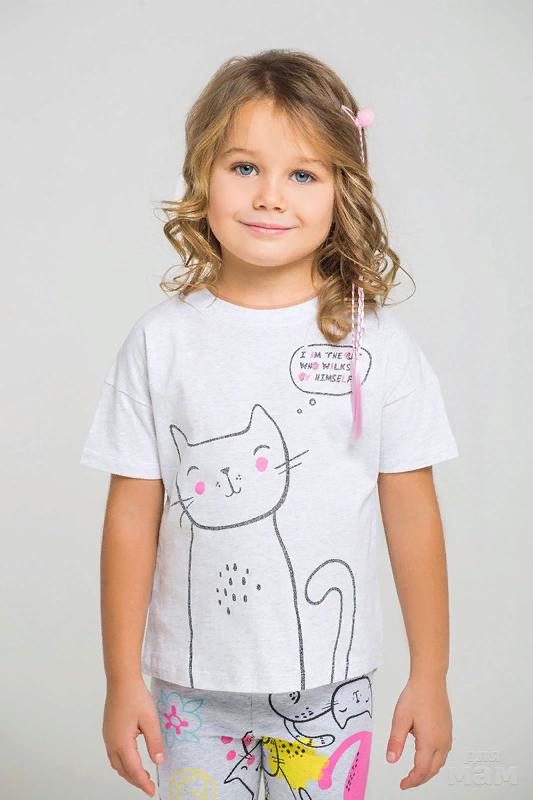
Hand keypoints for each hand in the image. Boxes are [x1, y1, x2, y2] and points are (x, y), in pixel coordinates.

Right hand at [103, 676, 164, 796]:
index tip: (152, 791)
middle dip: (135, 780)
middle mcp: (111, 743)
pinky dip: (123, 762)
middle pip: (122, 770)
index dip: (143, 783)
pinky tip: (132, 759)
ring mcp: (108, 737)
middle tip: (149, 785)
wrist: (121, 680)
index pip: (133, 770)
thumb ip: (154, 742)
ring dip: (128, 772)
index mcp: (122, 743)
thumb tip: (158, 761)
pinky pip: (114, 754)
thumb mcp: (150, 720)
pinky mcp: (108, 731)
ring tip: (142, 775)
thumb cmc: (136, 697)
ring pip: (116, 763)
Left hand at [386, 675, 451, 789]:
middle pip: (432, 770)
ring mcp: (447, 736)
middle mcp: (442, 742)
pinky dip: (434, 761)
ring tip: (415, 772)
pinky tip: (426, 757)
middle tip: (407, 781)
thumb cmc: (416, 696)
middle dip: (420, 779)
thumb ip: (395, 741)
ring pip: (440, 763)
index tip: (403, 784)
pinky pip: (443, 753)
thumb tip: (391, 759)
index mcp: (430, 741)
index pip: (422, 770)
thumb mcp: (400, 719)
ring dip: (428, 771)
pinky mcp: (448, 731)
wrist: (430, 680)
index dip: (412, 781)